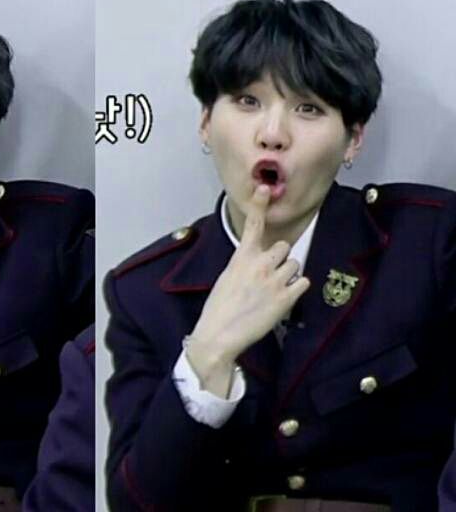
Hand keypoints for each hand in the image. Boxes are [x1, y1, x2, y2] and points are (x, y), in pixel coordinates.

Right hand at [185, 186, 309, 394]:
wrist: (220, 334)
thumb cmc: (220, 306)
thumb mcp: (228, 276)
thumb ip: (245, 263)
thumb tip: (258, 260)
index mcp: (242, 256)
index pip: (253, 225)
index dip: (259, 204)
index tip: (264, 187)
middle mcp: (260, 264)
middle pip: (284, 247)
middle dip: (280, 258)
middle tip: (269, 275)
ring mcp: (275, 280)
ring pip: (295, 265)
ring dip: (288, 275)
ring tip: (273, 291)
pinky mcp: (287, 298)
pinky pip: (303, 283)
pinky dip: (296, 289)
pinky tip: (282, 299)